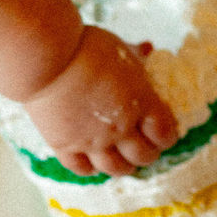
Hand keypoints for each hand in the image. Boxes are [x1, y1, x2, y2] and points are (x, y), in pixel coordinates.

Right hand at [23, 27, 177, 176]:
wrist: (49, 59)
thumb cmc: (87, 47)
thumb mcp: (119, 48)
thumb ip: (136, 54)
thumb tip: (149, 48)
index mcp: (141, 102)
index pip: (164, 133)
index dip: (166, 136)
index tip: (164, 133)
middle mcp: (121, 127)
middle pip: (143, 156)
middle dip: (148, 154)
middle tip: (145, 148)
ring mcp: (93, 141)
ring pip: (116, 168)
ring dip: (124, 167)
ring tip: (123, 161)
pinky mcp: (66, 146)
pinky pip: (82, 168)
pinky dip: (90, 169)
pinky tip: (93, 163)